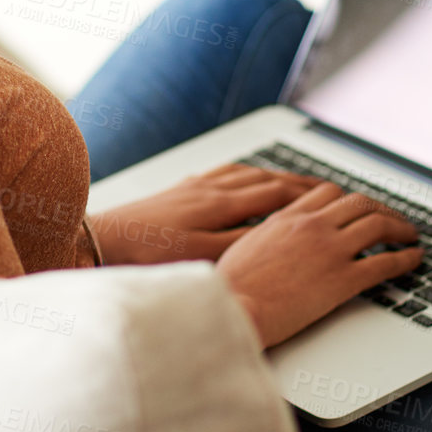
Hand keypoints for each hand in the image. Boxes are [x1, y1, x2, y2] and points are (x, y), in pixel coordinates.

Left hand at [89, 163, 326, 264]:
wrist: (99, 241)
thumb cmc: (146, 253)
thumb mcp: (202, 257)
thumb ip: (242, 245)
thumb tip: (277, 235)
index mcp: (220, 204)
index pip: (276, 194)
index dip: (307, 196)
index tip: (332, 197)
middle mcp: (209, 189)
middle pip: (265, 179)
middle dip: (297, 182)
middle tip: (324, 186)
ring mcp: (193, 187)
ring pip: (244, 174)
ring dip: (272, 175)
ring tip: (290, 180)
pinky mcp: (177, 192)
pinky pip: (221, 174)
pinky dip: (242, 174)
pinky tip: (240, 180)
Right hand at [216, 181, 421, 348]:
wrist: (235, 306)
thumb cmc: (233, 285)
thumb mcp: (246, 245)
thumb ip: (269, 235)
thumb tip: (276, 238)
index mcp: (288, 217)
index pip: (329, 193)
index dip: (350, 199)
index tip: (359, 207)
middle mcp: (312, 226)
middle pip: (360, 204)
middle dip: (382, 209)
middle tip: (394, 220)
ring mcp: (330, 250)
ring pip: (378, 226)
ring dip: (401, 229)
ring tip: (411, 237)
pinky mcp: (343, 279)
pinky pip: (384, 262)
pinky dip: (405, 259)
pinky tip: (414, 260)